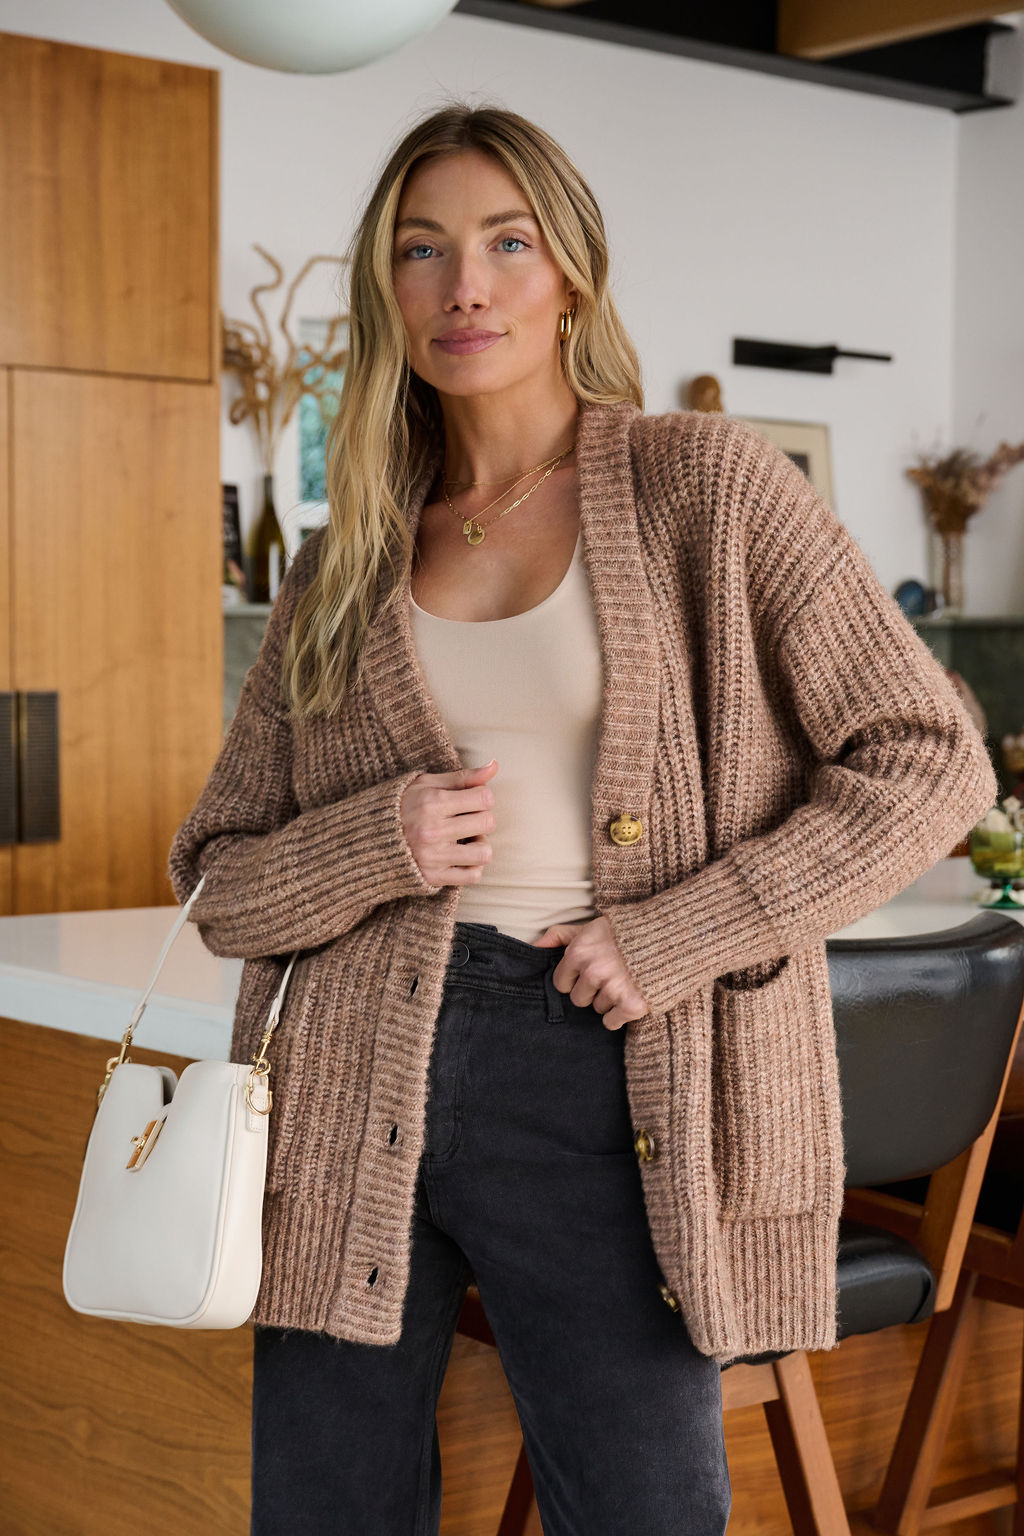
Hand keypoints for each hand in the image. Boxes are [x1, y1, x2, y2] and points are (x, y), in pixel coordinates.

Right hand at [400, 759, 498, 886]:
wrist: (367, 839)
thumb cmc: (402, 806)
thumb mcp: (427, 784)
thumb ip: (463, 777)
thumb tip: (495, 765)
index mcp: (432, 803)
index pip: (484, 798)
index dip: (483, 796)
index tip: (472, 799)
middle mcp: (433, 831)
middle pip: (487, 823)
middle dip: (482, 818)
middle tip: (468, 818)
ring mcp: (433, 857)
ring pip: (484, 853)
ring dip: (480, 844)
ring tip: (467, 838)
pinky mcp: (433, 877)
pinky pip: (473, 876)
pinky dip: (472, 866)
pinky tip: (461, 856)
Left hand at [532, 915, 650, 1030]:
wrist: (668, 937)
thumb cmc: (623, 934)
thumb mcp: (590, 927)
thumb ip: (560, 935)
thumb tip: (535, 947)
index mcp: (579, 953)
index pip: (561, 984)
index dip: (575, 980)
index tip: (590, 972)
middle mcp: (593, 972)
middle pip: (579, 1000)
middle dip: (592, 991)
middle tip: (611, 976)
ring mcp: (613, 989)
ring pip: (597, 1009)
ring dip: (609, 1000)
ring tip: (625, 981)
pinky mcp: (632, 1005)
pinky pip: (611, 1022)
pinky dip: (621, 1014)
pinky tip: (631, 996)